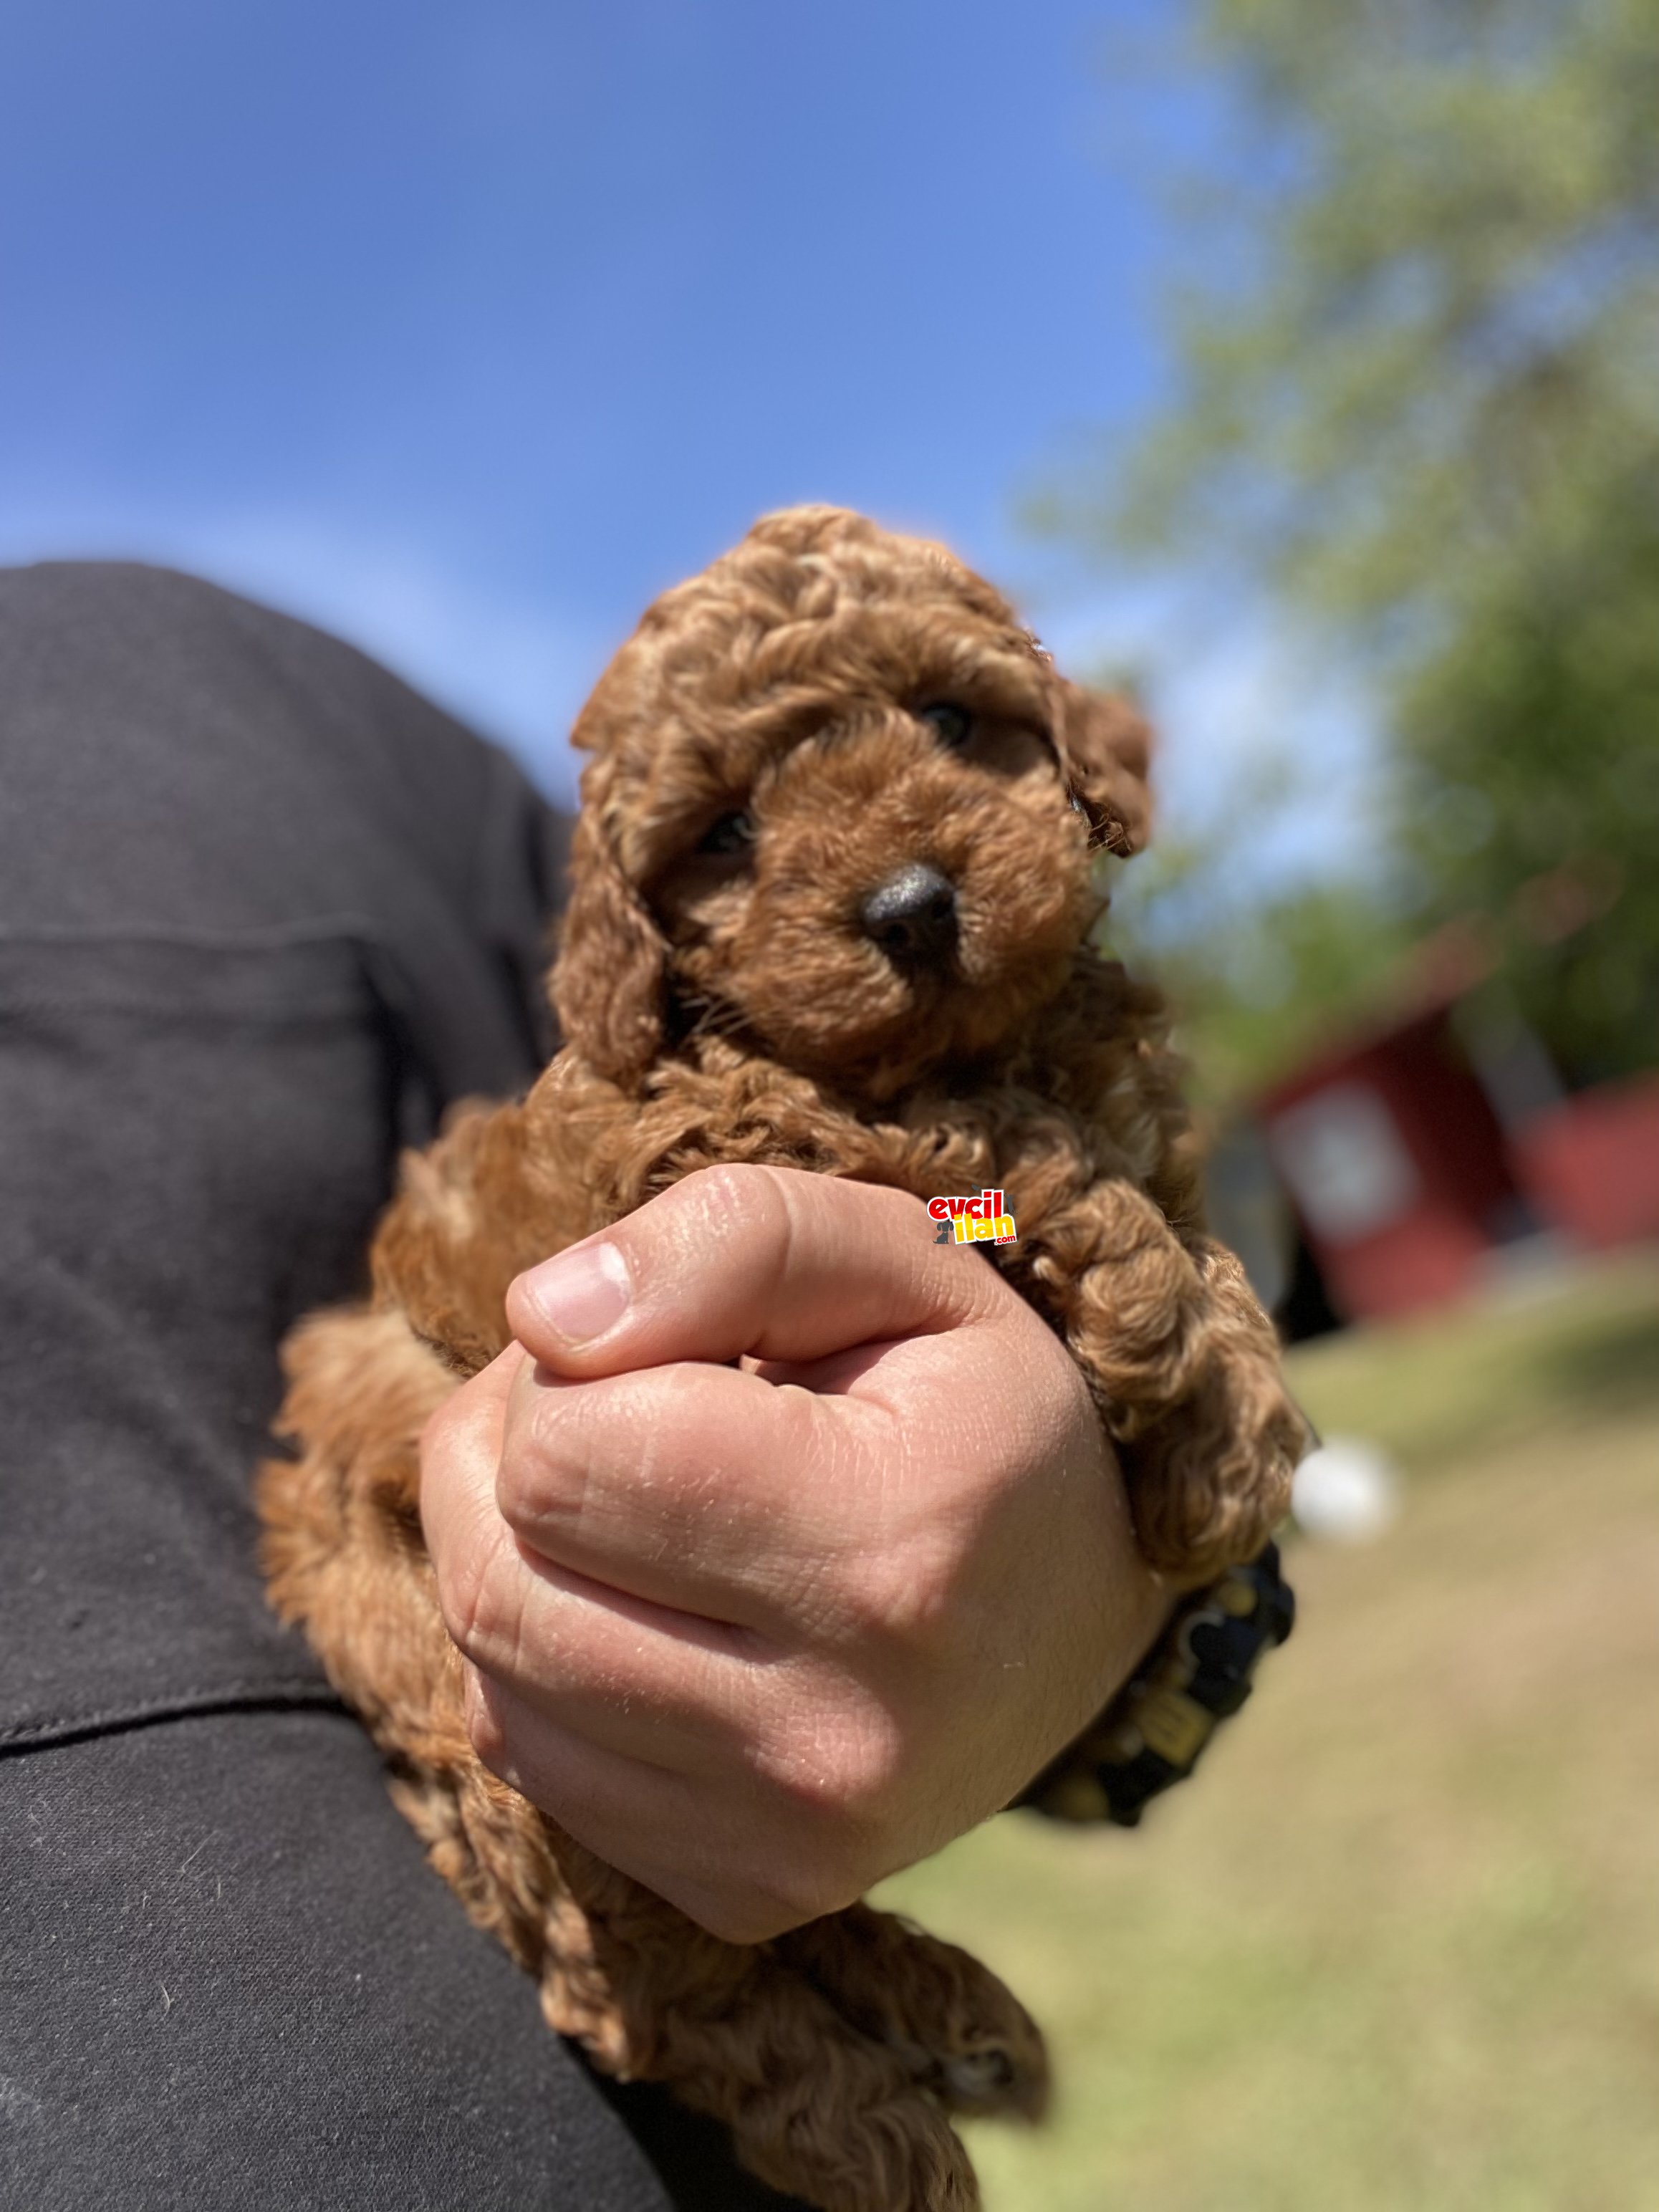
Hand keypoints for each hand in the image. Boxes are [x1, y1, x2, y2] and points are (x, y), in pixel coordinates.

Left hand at [420, 1165, 1166, 1942]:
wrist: (1083, 1606)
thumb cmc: (974, 1403)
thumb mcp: (904, 1258)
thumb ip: (733, 1239)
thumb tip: (540, 1319)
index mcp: (891, 1553)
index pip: (566, 1452)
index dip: (572, 1367)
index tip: (668, 1354)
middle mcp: (837, 1740)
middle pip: (498, 1577)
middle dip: (517, 1454)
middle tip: (621, 1405)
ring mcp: (786, 1844)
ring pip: (488, 1675)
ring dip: (515, 1551)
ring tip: (625, 1492)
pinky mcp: (742, 1895)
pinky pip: (524, 1756)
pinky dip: (541, 1657)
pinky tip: (642, 1601)